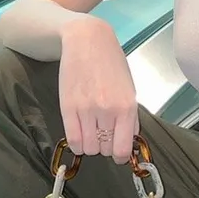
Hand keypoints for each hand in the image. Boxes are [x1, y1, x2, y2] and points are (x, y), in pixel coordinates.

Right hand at [58, 16, 139, 163]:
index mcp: (126, 107)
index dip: (119, 155)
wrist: (87, 41)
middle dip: (105, 147)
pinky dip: (77, 144)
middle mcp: (107, 111)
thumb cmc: (112, 63)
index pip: (122, 148)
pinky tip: (80, 136)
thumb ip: (130, 115)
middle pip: (105, 149)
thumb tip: (129, 139)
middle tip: (104, 135)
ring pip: (89, 148)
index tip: (117, 153)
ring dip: (91, 145)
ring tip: (91, 132)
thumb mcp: (129, 88)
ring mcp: (86, 110)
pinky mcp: (68, 108)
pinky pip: (73, 139)